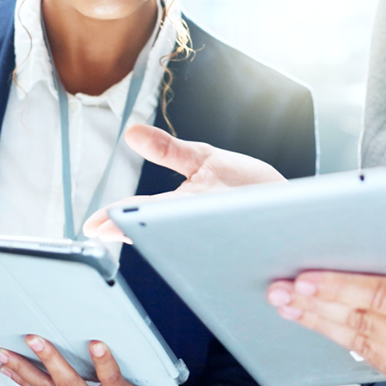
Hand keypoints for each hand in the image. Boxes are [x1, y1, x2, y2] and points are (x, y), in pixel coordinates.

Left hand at [0, 336, 170, 385]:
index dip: (103, 362)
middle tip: (35, 340)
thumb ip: (139, 370)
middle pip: (71, 385)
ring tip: (5, 355)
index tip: (95, 345)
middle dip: (50, 360)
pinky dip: (27, 385)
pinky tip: (12, 373)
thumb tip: (132, 342)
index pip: (112, 379)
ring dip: (25, 372)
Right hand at [82, 125, 285, 241]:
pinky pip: (235, 250)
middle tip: (114, 231)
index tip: (93, 226)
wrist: (291, 207)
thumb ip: (168, 149)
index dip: (116, 219)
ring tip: (150, 232)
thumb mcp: (202, 159)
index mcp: (182, 206)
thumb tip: (132, 133)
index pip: (141, 212)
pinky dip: (224, 253)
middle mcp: (198, 225)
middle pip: (163, 229)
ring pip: (194, 243)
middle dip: (141, 230)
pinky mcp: (251, 244)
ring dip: (177, 240)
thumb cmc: (243, 186)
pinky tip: (214, 246)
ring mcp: (223, 236)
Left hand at [266, 221, 385, 385]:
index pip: (382, 295)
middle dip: (316, 306)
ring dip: (326, 328)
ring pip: (366, 348)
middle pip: (362, 323)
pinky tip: (338, 336)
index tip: (306, 276)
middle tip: (279, 293)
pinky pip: (384, 368)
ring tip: (295, 312)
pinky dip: (357, 349)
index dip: (338, 284)